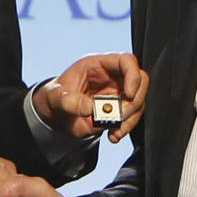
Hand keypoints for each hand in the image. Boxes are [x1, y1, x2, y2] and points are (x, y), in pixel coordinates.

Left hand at [31, 52, 149, 141]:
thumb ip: (69, 101)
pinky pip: (131, 117)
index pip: (126, 61)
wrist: (56, 115)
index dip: (133, 75)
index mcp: (97, 65)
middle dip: (135, 100)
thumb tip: (90, 108)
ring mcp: (117, 93)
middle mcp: (112, 77)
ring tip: (114, 131)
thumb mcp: (55, 97)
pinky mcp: (118, 109)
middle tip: (120, 116)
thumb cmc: (56, 98)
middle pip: (140, 80)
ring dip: (131, 118)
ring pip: (138, 101)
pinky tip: (113, 135)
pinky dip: (125, 128)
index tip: (129, 94)